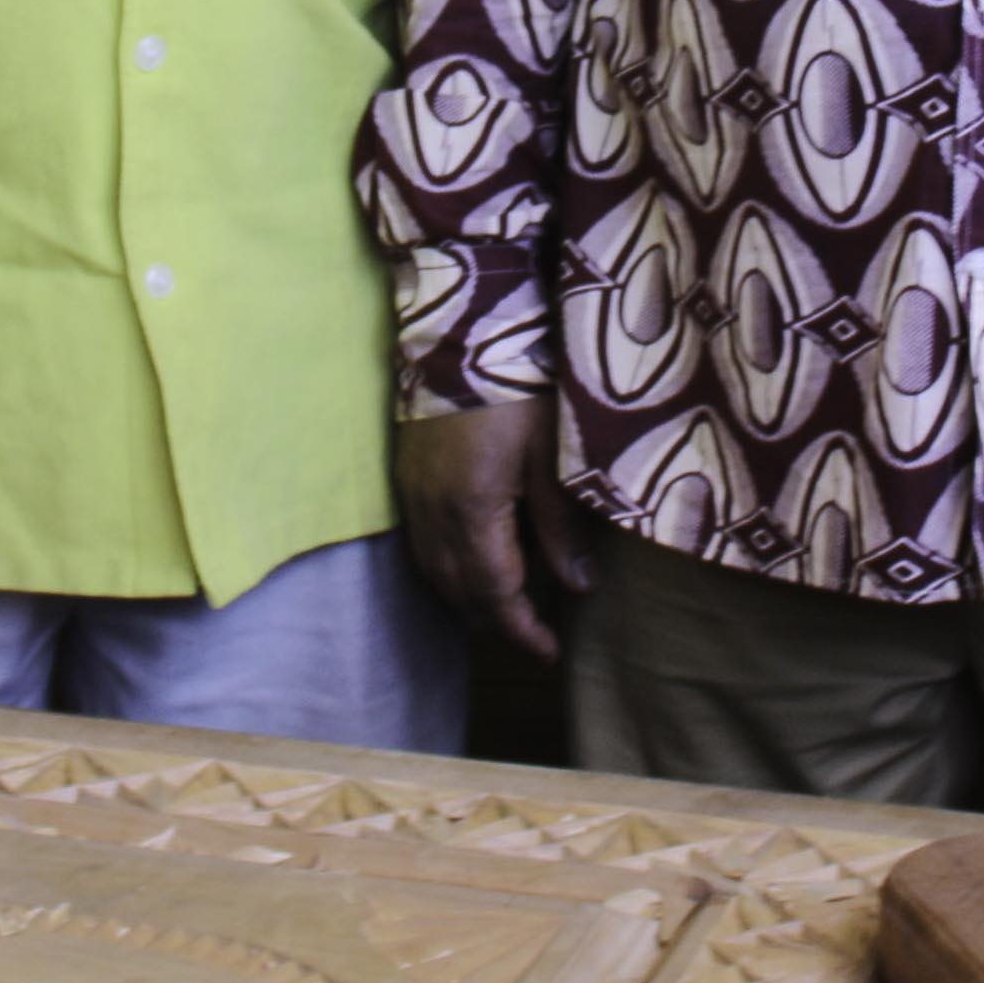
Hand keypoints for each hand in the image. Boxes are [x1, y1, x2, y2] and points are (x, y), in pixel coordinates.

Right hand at [396, 399, 584, 662]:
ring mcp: (414, 495)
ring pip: (435, 573)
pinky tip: (474, 565)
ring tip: (508, 608)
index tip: (550, 653)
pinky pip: (423, 546)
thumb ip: (559, 527)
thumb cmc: (518, 387)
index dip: (522, 629)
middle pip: (460, 592)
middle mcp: (433, 513)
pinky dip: (449, 570)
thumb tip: (577, 586)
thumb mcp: (552, 457)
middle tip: (536, 636)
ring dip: (470, 600)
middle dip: (496, 622)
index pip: (495, 593)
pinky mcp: (407, 477)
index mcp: (472, 511)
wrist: (463, 329)